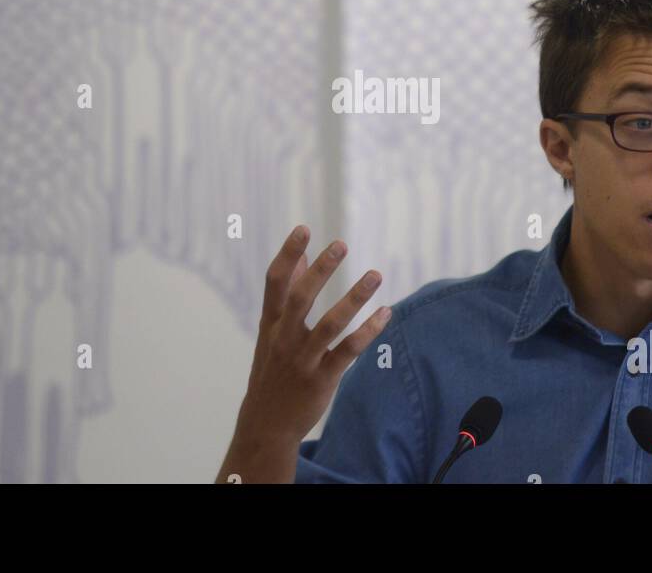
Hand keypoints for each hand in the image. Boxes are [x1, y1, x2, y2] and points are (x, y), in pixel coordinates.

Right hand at [218, 226, 389, 481]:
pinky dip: (368, 332)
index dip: (287, 254)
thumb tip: (298, 255)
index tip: (303, 229)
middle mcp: (284, 338)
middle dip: (320, 270)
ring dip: (354, 297)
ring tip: (376, 274)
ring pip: (330, 324)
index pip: (276, 283)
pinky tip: (385, 313)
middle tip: (340, 244)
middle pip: (300, 298)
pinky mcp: (321, 378)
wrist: (266, 423)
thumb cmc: (273, 368)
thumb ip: (286, 293)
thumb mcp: (272, 331)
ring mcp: (302, 359)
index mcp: (271, 323)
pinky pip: (347, 351)